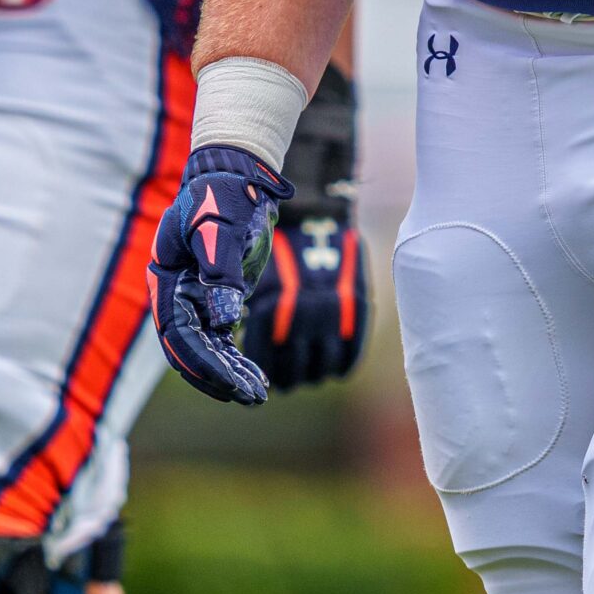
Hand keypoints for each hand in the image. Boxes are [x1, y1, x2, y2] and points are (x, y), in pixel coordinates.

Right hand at [148, 144, 292, 404]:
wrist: (237, 177)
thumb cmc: (224, 197)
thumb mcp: (219, 227)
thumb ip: (220, 271)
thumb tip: (225, 320)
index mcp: (167, 280)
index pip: (178, 334)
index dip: (202, 362)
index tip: (230, 382)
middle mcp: (177, 295)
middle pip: (190, 350)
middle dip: (217, 377)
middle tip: (250, 397)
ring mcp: (196, 299)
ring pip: (208, 349)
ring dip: (229, 373)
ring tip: (257, 394)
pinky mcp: (217, 299)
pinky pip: (223, 339)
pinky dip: (237, 359)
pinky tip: (257, 377)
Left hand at [241, 211, 371, 388]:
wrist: (314, 210)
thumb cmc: (275, 242)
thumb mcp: (249, 270)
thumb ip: (244, 307)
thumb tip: (236, 342)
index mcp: (270, 304)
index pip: (261, 359)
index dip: (256, 372)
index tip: (253, 376)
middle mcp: (301, 314)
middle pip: (290, 372)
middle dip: (283, 380)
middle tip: (281, 382)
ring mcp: (332, 312)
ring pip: (321, 370)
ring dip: (310, 376)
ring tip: (305, 373)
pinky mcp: (357, 309)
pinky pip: (349, 355)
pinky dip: (339, 366)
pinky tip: (330, 366)